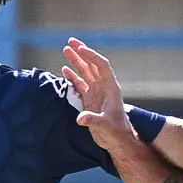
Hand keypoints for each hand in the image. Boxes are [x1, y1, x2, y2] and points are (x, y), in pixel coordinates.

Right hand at [60, 40, 144, 157]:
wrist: (117, 141)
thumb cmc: (116, 132)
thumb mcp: (105, 126)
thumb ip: (93, 120)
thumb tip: (81, 119)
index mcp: (111, 88)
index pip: (102, 66)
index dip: (92, 56)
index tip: (80, 49)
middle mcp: (104, 87)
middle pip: (92, 65)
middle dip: (82, 53)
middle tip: (70, 41)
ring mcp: (96, 92)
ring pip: (85, 72)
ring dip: (76, 61)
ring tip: (65, 50)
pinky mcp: (90, 99)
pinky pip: (80, 84)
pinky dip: (72, 77)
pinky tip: (65, 70)